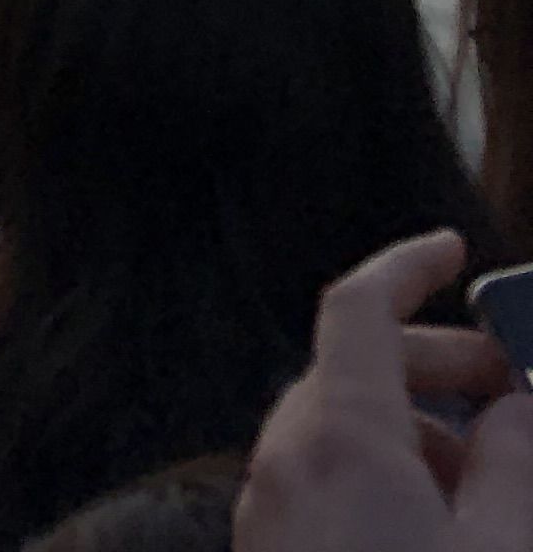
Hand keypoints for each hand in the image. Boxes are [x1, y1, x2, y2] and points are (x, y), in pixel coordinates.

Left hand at [239, 232, 532, 551]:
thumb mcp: (499, 548)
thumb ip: (512, 469)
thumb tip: (516, 415)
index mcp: (339, 436)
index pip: (357, 306)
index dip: (407, 265)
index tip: (452, 250)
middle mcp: (286, 457)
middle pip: (352, 366)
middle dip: (435, 364)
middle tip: (510, 392)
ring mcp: (265, 502)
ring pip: (336, 427)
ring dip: (412, 428)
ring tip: (484, 478)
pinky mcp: (264, 543)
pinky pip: (320, 478)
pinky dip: (376, 471)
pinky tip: (433, 519)